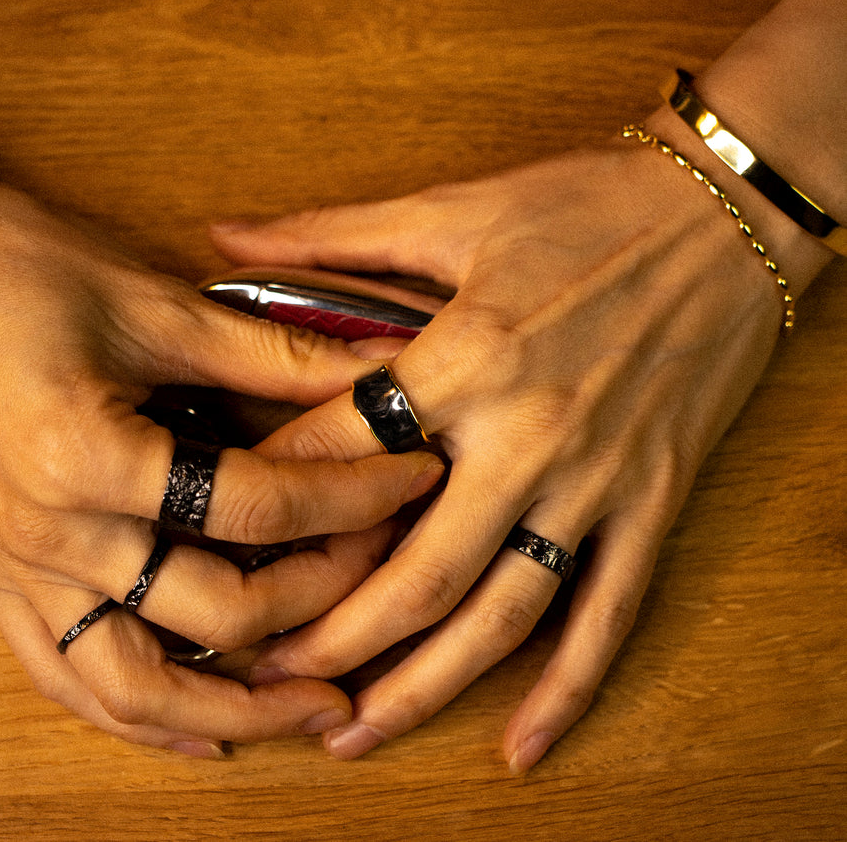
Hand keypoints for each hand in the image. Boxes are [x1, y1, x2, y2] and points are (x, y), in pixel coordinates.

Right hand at [0, 164, 442, 755]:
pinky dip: (147, 719)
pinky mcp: (2, 582)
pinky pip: (72, 682)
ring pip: (140, 690)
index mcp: (86, 456)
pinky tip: (210, 732)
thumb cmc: (15, 271)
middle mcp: (50, 535)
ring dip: (243, 709)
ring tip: (323, 708)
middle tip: (388, 564)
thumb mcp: (151, 304)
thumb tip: (376, 368)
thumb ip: (271, 353)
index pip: (258, 509)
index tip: (415, 476)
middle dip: (324, 593)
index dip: (355, 495)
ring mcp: (19, 572)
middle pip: (220, 611)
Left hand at [208, 111, 815, 770]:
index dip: (274, 503)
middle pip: (415, 568)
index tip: (225, 540)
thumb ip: (329, 234)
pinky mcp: (652, 500)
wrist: (726, 214)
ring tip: (353, 730)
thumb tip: (223, 238)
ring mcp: (596, 480)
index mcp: (469, 356)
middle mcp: (529, 434)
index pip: (346, 454)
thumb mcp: (453, 209)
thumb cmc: (587, 204)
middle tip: (264, 668)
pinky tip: (521, 746)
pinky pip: (610, 613)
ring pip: (503, 614)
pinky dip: (567, 689)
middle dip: (332, 633)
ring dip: (423, 686)